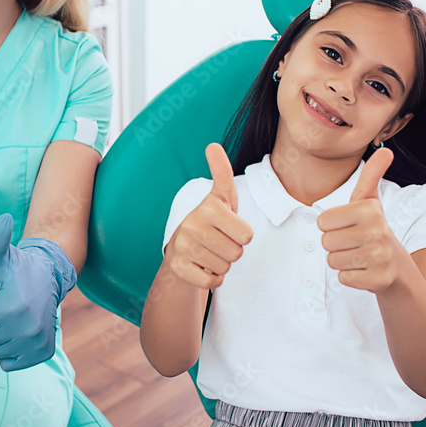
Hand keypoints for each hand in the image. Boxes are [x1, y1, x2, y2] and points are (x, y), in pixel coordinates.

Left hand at [0, 214, 75, 371]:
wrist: (52, 280)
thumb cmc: (19, 269)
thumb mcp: (3, 257)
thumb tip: (3, 219)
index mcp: (12, 308)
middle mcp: (26, 330)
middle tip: (0, 305)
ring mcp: (35, 345)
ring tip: (9, 315)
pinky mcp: (42, 355)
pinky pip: (6, 364)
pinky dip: (8, 350)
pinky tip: (18, 330)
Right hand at [164, 143, 252, 288]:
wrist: (181, 247)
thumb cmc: (211, 221)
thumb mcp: (221, 196)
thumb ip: (221, 172)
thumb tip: (212, 144)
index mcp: (209, 207)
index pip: (247, 235)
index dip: (242, 235)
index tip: (228, 227)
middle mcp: (193, 225)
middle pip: (237, 253)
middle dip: (232, 251)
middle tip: (218, 241)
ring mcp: (183, 247)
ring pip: (224, 268)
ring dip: (221, 264)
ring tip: (209, 252)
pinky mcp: (178, 267)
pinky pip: (210, 282)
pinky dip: (211, 279)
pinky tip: (202, 266)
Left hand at [318, 148, 412, 292]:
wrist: (397, 267)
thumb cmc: (374, 229)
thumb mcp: (371, 202)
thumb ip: (372, 175)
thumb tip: (386, 149)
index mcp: (369, 210)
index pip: (322, 221)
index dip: (332, 226)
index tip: (350, 226)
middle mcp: (377, 232)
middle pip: (325, 242)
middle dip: (336, 244)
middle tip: (355, 243)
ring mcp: (380, 257)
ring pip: (332, 261)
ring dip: (342, 261)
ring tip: (360, 255)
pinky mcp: (378, 280)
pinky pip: (343, 278)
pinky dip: (350, 277)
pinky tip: (365, 270)